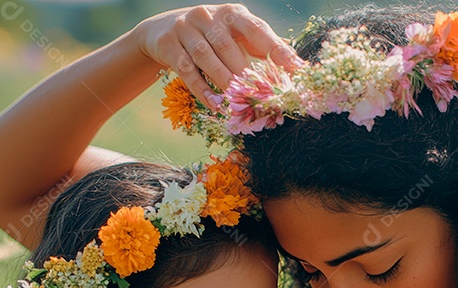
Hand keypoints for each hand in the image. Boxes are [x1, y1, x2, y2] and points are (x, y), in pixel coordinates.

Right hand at [135, 4, 301, 104]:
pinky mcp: (168, 44)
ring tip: (236, 100)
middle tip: (260, 94)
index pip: (256, 29)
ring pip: (205, 57)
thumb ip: (260, 47)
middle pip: (227, 45)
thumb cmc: (211, 36)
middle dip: (243, 71)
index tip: (295, 68)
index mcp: (232, 13)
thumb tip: (295, 65)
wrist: (162, 31)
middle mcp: (208, 16)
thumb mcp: (235, 35)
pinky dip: (202, 90)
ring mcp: (185, 28)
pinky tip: (215, 104)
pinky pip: (186, 70)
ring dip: (223, 80)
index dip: (276, 49)